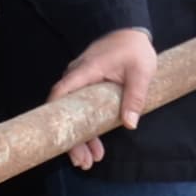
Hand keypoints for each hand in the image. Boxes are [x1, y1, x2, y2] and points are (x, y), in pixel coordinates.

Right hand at [51, 27, 159, 166]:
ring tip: (89, 162)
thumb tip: (130, 124)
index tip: (59, 138)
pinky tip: (96, 148)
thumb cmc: (135, 50)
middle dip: (72, 139)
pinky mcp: (87, 88)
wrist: (132, 33)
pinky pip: (81, 110)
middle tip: (82, 162)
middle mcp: (77, 77)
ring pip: (74, 114)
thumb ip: (135, 97)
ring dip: (81, 138)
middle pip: (66, 111)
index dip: (55, 115)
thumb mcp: (140, 73)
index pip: (61, 92)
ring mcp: (81, 83)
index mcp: (86, 71)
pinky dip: (87, 129)